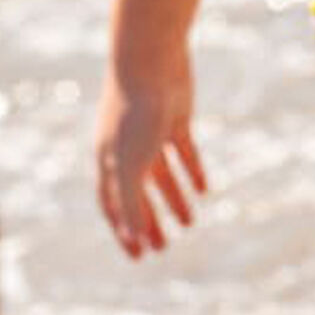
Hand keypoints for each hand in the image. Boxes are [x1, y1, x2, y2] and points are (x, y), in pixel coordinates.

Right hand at [95, 48, 206, 258]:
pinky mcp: (175, 118)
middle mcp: (128, 147)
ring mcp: (152, 133)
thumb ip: (130, 203)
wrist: (151, 59)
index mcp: (109, 159)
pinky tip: (204, 190)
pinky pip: (184, 152)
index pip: (112, 204)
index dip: (123, 231)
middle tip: (163, 248)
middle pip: (137, 192)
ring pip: (162, 174)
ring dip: (174, 199)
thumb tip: (133, 241)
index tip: (138, 256)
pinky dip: (192, 171)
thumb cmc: (135, 111)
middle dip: (149, 221)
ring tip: (189, 223)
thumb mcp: (130, 164)